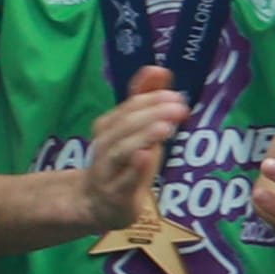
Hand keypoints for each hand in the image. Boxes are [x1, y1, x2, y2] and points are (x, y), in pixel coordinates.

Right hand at [78, 73, 191, 240]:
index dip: (150, 99)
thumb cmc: (123, 163)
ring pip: (121, 150)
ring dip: (142, 136)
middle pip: (124, 126)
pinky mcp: (117, 195)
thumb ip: (144, 100)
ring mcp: (108, 171)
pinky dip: (135, 168)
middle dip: (150, 114)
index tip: (176, 95)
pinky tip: (147, 156)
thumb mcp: (133, 131)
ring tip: (165, 127)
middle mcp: (105, 146)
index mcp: (109, 127)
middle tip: (179, 106)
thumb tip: (158, 69)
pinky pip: (124, 181)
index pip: (127, 108)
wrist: (96, 204)